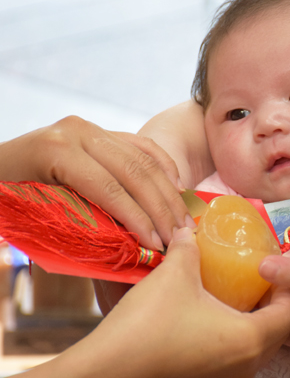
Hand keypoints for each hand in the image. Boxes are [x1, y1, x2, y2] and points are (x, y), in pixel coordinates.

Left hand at [0, 116, 192, 250]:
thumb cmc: (6, 194)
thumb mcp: (24, 213)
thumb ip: (68, 226)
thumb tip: (120, 249)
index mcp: (55, 151)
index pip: (108, 189)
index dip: (137, 219)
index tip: (156, 245)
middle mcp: (77, 132)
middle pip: (134, 172)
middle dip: (160, 209)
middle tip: (178, 237)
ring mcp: (92, 128)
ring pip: (144, 159)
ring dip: (168, 193)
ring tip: (183, 221)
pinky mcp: (104, 132)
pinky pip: (144, 146)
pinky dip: (165, 167)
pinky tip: (179, 188)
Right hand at [2, 228, 289, 377]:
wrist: (103, 373)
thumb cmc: (147, 323)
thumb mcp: (175, 274)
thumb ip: (189, 246)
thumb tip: (189, 228)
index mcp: (250, 340)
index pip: (289, 311)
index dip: (286, 284)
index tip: (271, 262)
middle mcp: (247, 365)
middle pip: (280, 330)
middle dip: (275, 299)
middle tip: (260, 272)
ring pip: (261, 344)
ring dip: (258, 316)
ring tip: (241, 287)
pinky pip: (240, 354)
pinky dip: (241, 331)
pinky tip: (218, 309)